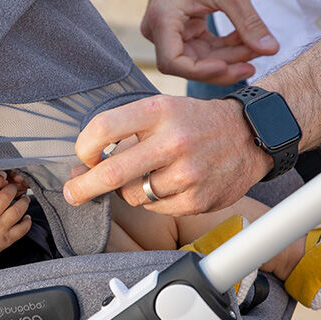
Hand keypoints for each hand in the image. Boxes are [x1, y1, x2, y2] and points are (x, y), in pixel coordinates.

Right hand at [0, 171, 32, 261]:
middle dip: (11, 187)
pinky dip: (27, 221)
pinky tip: (26, 216)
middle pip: (6, 196)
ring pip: (17, 210)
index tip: (2, 175)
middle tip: (12, 186)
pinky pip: (22, 229)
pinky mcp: (8, 238)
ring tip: (24, 198)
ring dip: (23, 201)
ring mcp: (1, 228)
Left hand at [62, 94, 271, 214]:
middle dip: (83, 187)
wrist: (249, 135)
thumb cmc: (193, 123)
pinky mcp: (197, 200)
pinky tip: (167, 184)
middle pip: (112, 172)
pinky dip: (152, 200)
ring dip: (126, 191)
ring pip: (132, 195)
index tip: (83, 157)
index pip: (103, 128)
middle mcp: (174, 141)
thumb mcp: (160, 111)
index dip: (83, 148)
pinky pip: (155, 208)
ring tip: (143, 176)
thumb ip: (121, 135)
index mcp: (159, 112)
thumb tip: (79, 168)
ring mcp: (187, 174)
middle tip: (71, 192)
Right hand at [145, 0, 277, 83]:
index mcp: (163, 18)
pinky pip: (200, 46)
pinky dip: (222, 46)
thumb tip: (271, 50)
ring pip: (197, 57)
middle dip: (222, 64)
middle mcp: (158, 28)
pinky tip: (244, 40)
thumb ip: (249, 24)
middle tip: (254, 62)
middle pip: (188, 63)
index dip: (201, 71)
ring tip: (254, 48)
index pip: (174, 62)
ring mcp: (167, 29)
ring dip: (226, 56)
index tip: (229, 66)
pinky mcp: (178, 27)